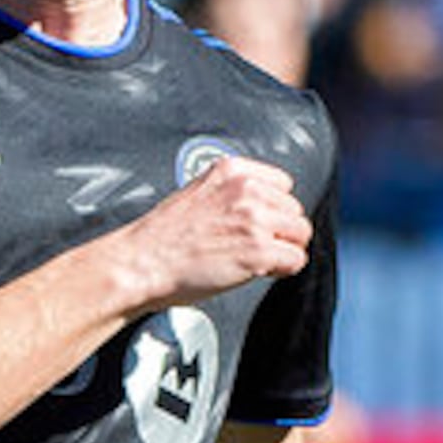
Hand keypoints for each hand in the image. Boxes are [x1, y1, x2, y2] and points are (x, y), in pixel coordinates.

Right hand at [126, 156, 308, 309]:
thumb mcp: (197, 192)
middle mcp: (246, 190)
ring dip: (284, 249)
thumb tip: (261, 206)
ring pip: (300, 234)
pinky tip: (258, 271)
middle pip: (295, 210)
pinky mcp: (258, 251)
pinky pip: (295, 260)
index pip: (283, 184)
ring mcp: (254, 220)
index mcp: (232, 170)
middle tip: (252, 246)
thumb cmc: (161, 238)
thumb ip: (231, 191)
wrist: (141, 264)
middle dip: (279, 230)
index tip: (256, 223)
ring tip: (255, 259)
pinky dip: (282, 270)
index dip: (272, 208)